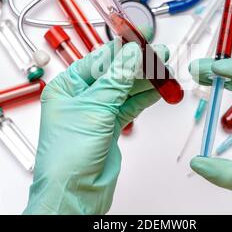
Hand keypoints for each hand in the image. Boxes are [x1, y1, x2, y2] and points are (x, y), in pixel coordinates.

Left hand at [24, 40, 167, 213]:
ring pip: (125, 90)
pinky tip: (159, 89)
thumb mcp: (95, 108)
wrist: (75, 192)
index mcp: (67, 88)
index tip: (141, 39)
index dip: (121, 49)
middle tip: (160, 54)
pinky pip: (131, 106)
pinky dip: (145, 97)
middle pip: (114, 73)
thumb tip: (132, 53)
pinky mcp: (110, 127)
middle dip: (138, 64)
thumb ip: (117, 79)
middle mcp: (81, 98)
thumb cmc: (67, 156)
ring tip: (165, 70)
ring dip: (145, 80)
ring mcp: (97, 113)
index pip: (98, 60)